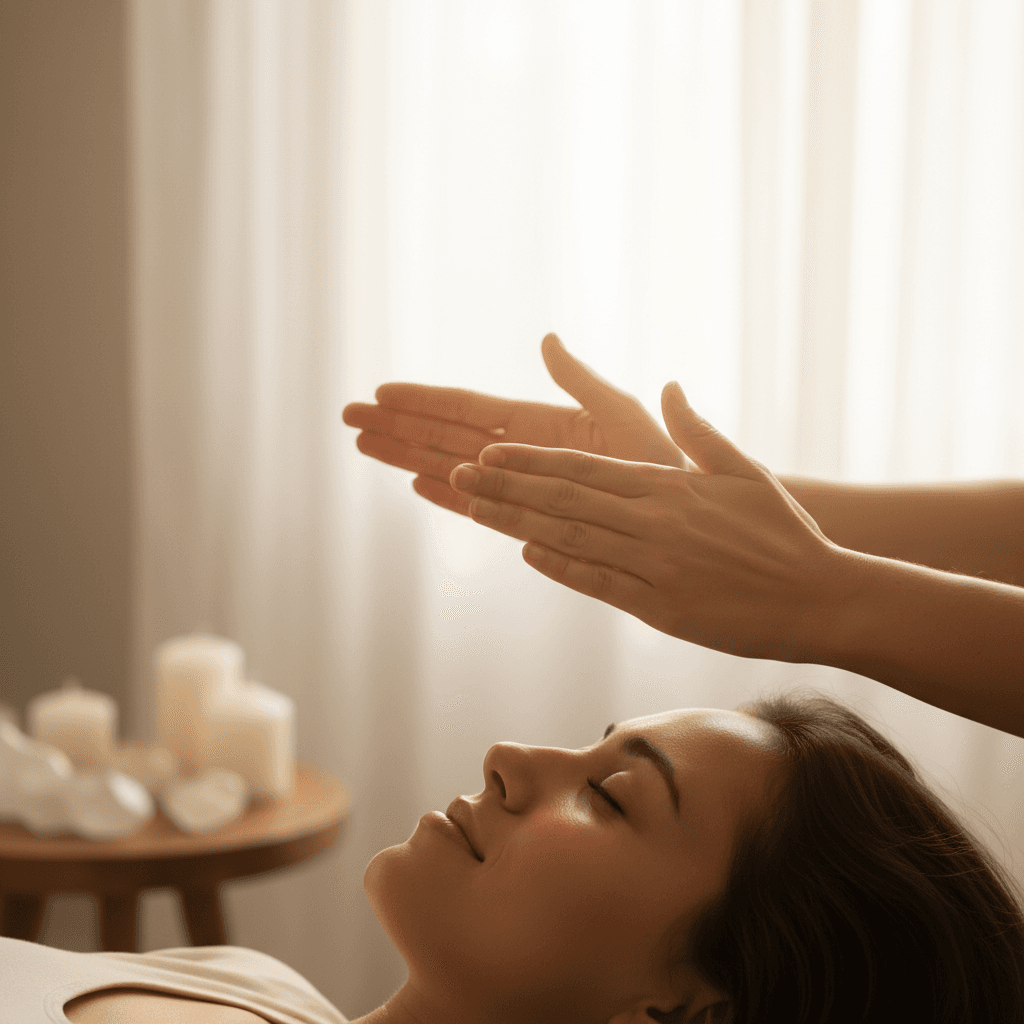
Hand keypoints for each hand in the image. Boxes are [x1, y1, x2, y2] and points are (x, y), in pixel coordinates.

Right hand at [342, 333, 688, 515]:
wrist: (686, 522)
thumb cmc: (666, 461)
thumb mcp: (624, 414)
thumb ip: (582, 381)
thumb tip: (547, 340)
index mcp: (543, 423)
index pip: (470, 408)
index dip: (425, 400)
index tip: (382, 392)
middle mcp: (524, 454)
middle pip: (448, 436)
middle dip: (400, 427)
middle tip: (349, 418)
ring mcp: (523, 487)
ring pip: (454, 468)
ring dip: (409, 457)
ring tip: (365, 446)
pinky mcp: (531, 518)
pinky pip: (480, 506)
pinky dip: (449, 495)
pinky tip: (417, 483)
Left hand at [448, 383, 847, 661]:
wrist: (820, 596)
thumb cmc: (784, 532)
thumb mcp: (744, 469)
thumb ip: (699, 430)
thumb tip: (670, 386)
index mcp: (668, 486)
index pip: (584, 467)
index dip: (532, 459)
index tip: (491, 452)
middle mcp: (653, 521)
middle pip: (565, 498)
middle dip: (508, 485)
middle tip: (459, 472)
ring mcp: (654, 565)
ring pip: (571, 537)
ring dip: (518, 522)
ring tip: (475, 508)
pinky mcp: (661, 607)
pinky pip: (600, 584)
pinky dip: (561, 568)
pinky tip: (528, 554)